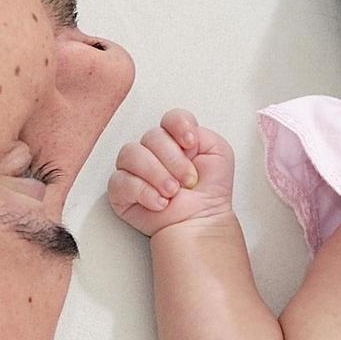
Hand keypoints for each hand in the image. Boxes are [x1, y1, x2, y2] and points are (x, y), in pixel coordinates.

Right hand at [108, 108, 239, 236]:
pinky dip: (143, 192)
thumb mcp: (219, 154)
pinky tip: (160, 203)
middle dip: (173, 160)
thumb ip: (204, 135)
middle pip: (151, 137)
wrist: (201, 220)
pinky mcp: (121, 191)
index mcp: (174, 139)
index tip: (191, 144)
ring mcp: (134, 169)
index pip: (169, 119)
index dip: (179, 126)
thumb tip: (181, 134)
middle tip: (188, 180)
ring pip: (131, 154)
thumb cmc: (209, 191)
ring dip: (156, 174)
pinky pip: (121, 181)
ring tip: (173, 192)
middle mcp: (152, 151)